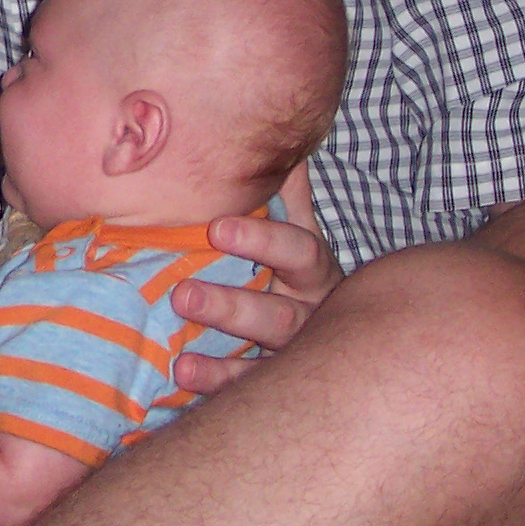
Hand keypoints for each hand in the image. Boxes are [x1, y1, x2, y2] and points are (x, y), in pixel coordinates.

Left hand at [172, 163, 341, 393]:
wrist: (346, 333)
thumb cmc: (293, 266)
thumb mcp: (293, 227)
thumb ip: (284, 189)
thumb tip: (274, 138)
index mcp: (313, 271)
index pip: (300, 253)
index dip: (262, 241)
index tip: (216, 230)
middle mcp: (312, 315)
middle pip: (278, 314)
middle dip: (231, 306)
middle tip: (182, 295)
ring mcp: (298, 354)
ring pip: (267, 357)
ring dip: (225, 354)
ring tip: (178, 354)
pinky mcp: (278, 384)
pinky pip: (252, 387)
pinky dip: (220, 382)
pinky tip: (184, 374)